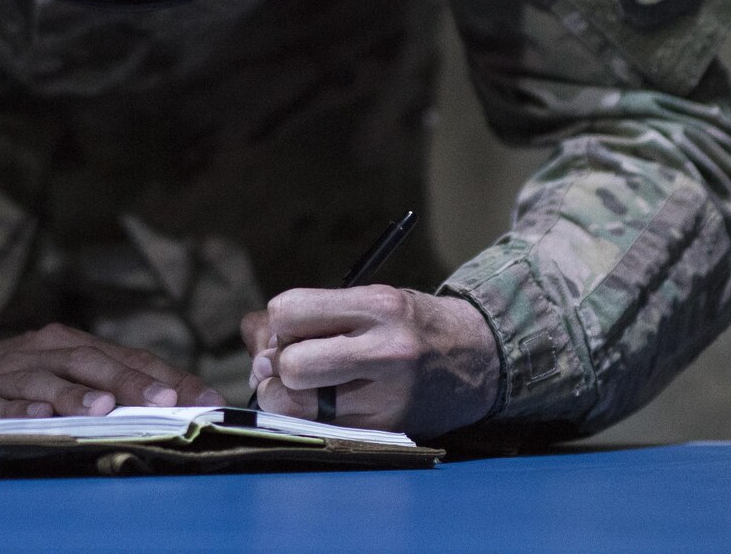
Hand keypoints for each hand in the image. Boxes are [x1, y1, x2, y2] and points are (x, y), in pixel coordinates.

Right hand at [0, 322, 224, 421]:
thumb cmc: (24, 375)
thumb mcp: (66, 370)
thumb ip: (114, 382)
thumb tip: (177, 403)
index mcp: (73, 344)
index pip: (129, 357)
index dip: (168, 378)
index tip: (205, 400)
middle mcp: (46, 353)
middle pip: (92, 363)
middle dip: (130, 382)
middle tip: (164, 400)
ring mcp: (12, 375)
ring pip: (49, 381)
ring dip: (77, 395)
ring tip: (106, 407)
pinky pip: (3, 405)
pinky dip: (22, 409)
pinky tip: (41, 418)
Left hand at [242, 287, 498, 437]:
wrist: (478, 358)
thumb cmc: (407, 324)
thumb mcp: (367, 299)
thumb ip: (307, 312)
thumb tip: (252, 334)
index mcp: (378, 305)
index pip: (288, 311)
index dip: (280, 321)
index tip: (294, 327)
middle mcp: (385, 351)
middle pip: (289, 366)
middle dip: (280, 366)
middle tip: (293, 364)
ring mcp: (387, 398)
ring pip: (295, 406)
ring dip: (285, 398)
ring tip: (304, 387)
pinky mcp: (385, 431)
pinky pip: (315, 429)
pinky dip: (305, 419)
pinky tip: (323, 407)